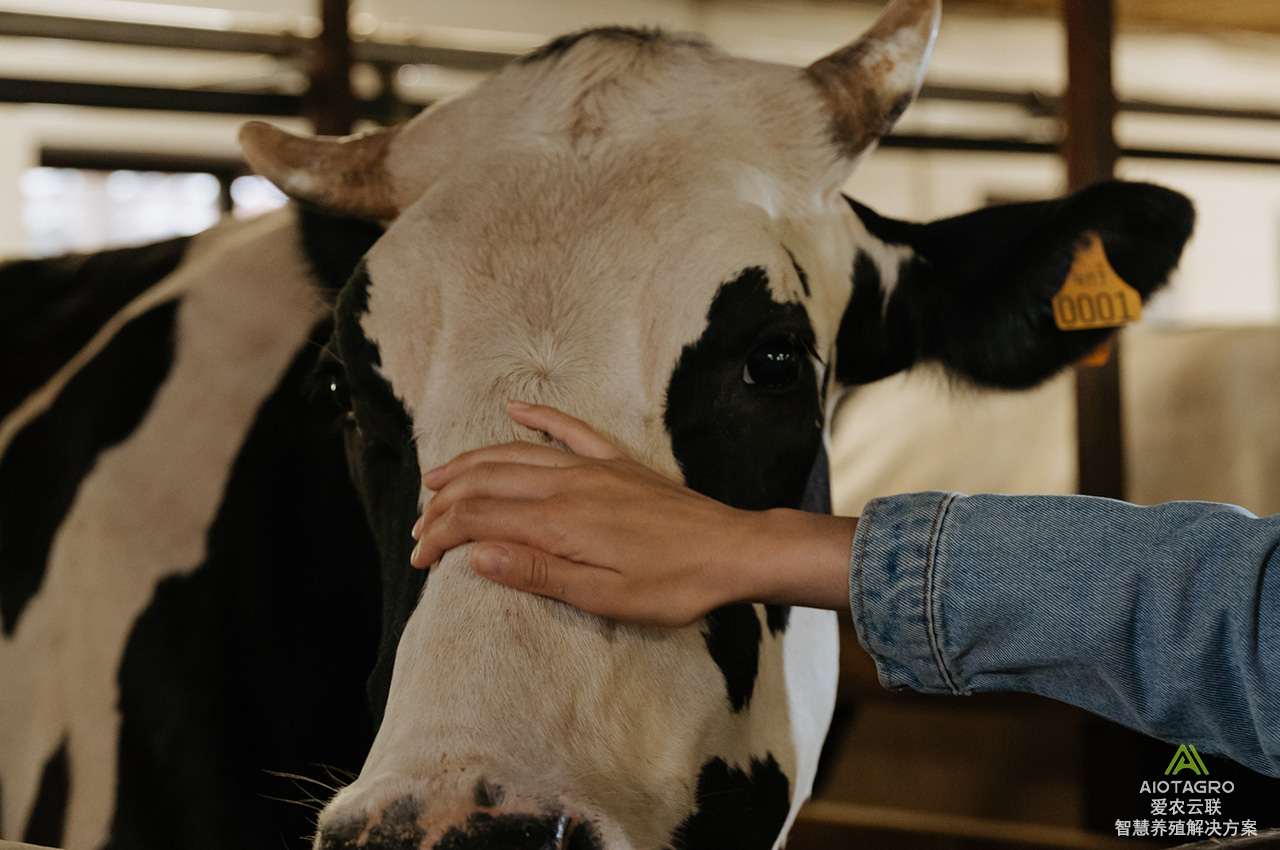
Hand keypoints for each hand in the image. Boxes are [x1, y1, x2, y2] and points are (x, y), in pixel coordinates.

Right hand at [411, 401, 855, 625]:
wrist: (732, 550)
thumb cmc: (673, 584)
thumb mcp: (603, 596)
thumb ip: (538, 572)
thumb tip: (478, 555)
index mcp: (560, 521)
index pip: (480, 519)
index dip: (442, 535)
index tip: (421, 558)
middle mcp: (568, 485)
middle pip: (488, 482)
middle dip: (445, 502)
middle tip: (420, 526)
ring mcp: (593, 468)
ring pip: (517, 453)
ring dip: (473, 462)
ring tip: (439, 475)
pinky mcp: (618, 463)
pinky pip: (569, 430)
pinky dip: (538, 417)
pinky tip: (516, 410)